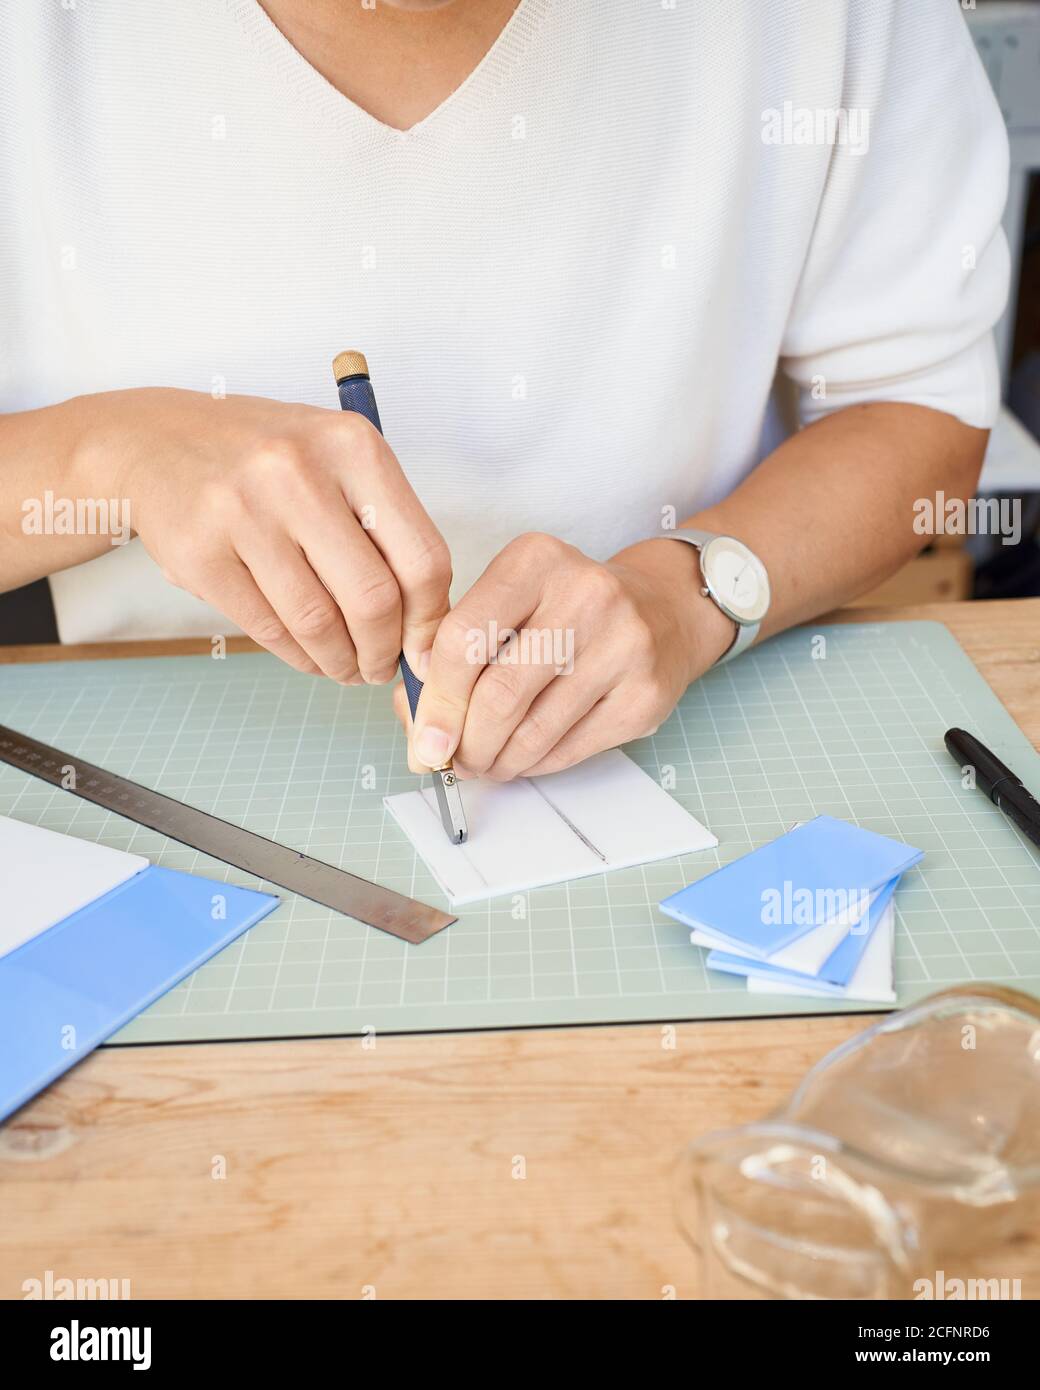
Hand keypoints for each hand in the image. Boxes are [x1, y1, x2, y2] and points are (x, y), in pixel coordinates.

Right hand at [87, 387, 450, 681]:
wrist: (156, 440)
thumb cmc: (264, 458)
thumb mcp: (335, 460)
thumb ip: (385, 527)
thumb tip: (424, 628)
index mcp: (353, 445)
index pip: (422, 556)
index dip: (429, 619)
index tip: (423, 649)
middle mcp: (298, 471)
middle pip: (373, 598)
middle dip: (383, 651)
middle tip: (380, 668)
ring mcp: (243, 511)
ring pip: (318, 622)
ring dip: (340, 662)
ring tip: (346, 668)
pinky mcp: (199, 553)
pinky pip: (267, 627)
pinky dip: (296, 655)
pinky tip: (308, 656)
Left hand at [393, 532, 735, 779]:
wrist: (663, 610)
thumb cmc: (566, 612)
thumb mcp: (509, 604)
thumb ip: (453, 653)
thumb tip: (420, 727)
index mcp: (536, 560)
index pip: (464, 638)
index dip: (436, 700)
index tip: (424, 739)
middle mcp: (586, 594)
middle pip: (499, 693)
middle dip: (465, 742)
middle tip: (453, 761)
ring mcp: (624, 645)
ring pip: (533, 730)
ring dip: (496, 761)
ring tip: (484, 763)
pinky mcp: (645, 694)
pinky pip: (569, 749)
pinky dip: (533, 764)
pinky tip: (523, 757)